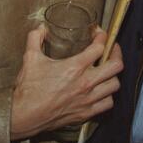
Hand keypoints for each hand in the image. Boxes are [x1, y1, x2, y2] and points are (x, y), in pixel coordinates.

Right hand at [9, 26, 122, 140]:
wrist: (26, 115)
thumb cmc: (29, 89)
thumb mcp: (30, 58)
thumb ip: (35, 38)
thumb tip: (41, 28)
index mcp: (74, 67)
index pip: (99, 47)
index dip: (102, 36)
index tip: (99, 34)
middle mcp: (85, 83)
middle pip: (116, 65)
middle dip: (116, 53)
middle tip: (111, 48)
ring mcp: (88, 99)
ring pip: (115, 85)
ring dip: (113, 75)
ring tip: (107, 70)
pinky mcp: (86, 113)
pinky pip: (108, 103)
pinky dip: (108, 95)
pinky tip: (102, 91)